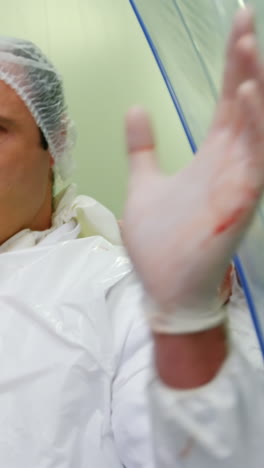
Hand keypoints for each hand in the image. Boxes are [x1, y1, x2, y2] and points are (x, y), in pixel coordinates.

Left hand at [123, 8, 263, 329]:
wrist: (165, 286)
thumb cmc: (160, 242)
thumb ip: (143, 147)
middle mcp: (231, 161)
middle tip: (244, 19)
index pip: (228, 102)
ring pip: (254, 123)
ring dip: (252, 83)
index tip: (237, 28)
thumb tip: (136, 108)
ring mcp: (239, 179)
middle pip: (244, 103)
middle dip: (246, 61)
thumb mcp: (144, 184)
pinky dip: (254, 125)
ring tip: (246, 44)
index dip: (233, 66)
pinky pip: (255, 156)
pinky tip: (246, 93)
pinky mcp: (242, 199)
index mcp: (212, 156)